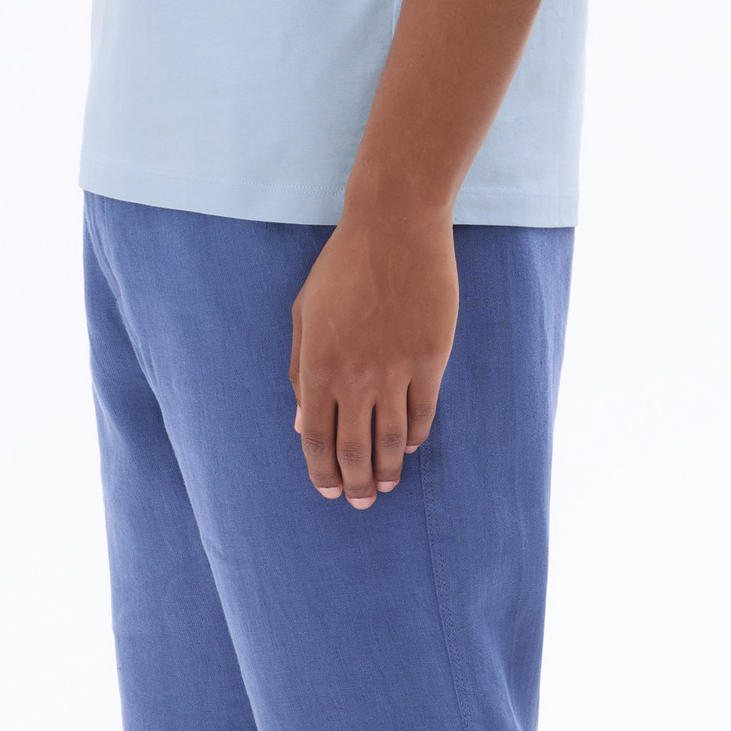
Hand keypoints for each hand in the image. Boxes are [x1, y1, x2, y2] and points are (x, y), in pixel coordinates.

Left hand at [289, 205, 458, 509]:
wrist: (394, 227)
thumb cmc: (342, 268)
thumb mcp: (305, 315)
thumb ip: (301, 372)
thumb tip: (302, 424)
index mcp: (319, 367)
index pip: (317, 438)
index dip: (322, 472)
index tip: (329, 492)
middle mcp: (356, 376)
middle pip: (354, 448)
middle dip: (356, 484)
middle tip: (362, 503)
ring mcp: (395, 370)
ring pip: (391, 439)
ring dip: (388, 470)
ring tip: (386, 486)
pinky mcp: (430, 360)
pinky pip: (422, 412)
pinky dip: (415, 436)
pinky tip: (409, 447)